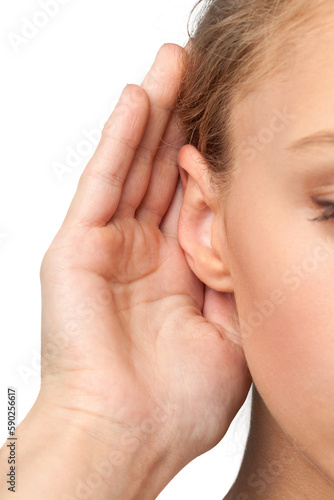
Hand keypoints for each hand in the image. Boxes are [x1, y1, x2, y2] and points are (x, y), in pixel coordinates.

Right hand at [37, 43, 251, 493]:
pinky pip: (104, 181)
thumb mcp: (230, 332)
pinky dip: (120, 140)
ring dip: (154, 115)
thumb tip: (253, 239)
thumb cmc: (175, 403)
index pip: (193, 199)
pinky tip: (138, 100)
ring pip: (135, 166)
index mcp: (175, 274)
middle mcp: (141, 253)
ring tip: (171, 66)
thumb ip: (236, 281)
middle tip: (198, 72)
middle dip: (181, 123)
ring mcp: (108, 245)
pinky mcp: (78, 246)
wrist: (126, 436)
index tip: (233, 121)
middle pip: (163, 173)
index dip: (211, 159)